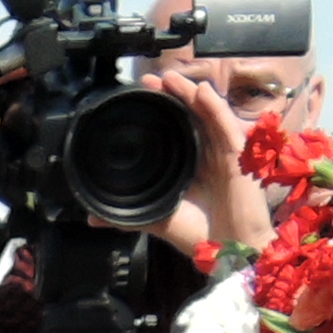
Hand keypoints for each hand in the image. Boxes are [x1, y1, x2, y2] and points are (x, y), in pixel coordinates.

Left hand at [136, 72, 270, 255]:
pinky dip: (215, 108)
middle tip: (151, 80)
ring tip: (171, 77)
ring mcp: (225, 154)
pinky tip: (202, 92)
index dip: (161, 111)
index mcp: (192, 166)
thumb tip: (92, 217)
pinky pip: (226, 127)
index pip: (177, 129)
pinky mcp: (239, 158)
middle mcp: (208, 155)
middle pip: (191, 116)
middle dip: (172, 95)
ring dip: (190, 93)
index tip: (141, 95)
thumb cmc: (201, 236)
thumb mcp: (157, 219)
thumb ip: (126, 216)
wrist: (229, 254)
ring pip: (207, 115)